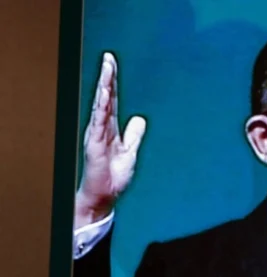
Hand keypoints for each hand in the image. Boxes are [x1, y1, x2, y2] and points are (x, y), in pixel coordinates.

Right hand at [74, 52, 145, 228]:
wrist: (105, 196)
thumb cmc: (113, 176)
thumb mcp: (130, 151)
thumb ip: (134, 135)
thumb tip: (139, 119)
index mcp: (110, 128)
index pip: (111, 100)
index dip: (112, 82)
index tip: (111, 63)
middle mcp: (101, 128)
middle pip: (104, 98)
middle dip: (106, 78)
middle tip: (108, 58)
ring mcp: (96, 135)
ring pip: (100, 106)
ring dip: (104, 88)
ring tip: (106, 71)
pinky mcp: (95, 145)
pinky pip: (98, 123)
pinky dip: (101, 109)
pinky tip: (103, 96)